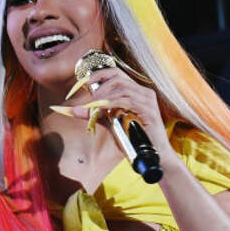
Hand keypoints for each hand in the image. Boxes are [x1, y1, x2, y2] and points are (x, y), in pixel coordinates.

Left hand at [54, 67, 172, 155]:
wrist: (154, 155)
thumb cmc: (134, 140)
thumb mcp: (111, 124)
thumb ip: (96, 115)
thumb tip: (75, 110)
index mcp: (136, 92)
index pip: (117, 74)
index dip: (100, 74)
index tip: (85, 81)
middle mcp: (144, 92)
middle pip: (119, 77)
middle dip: (100, 83)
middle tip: (88, 97)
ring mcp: (148, 100)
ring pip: (123, 87)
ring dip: (104, 95)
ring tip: (94, 105)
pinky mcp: (149, 111)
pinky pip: (128, 101)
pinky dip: (112, 103)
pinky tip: (103, 108)